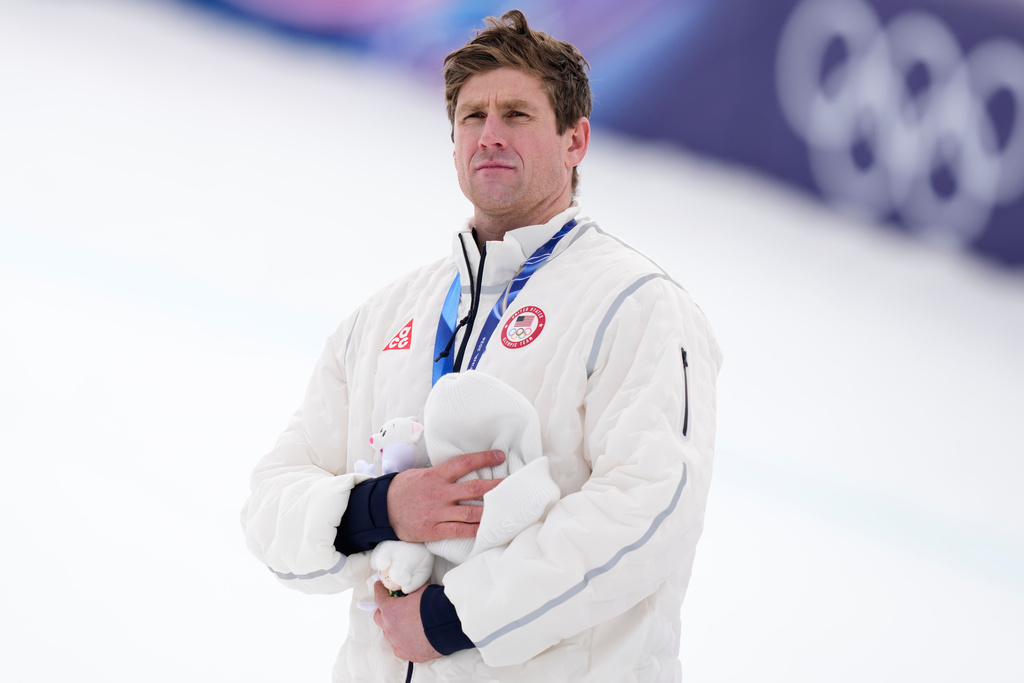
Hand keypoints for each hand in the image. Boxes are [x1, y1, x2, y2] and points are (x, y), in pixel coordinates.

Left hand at [373, 581, 440, 662]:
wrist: (446, 626)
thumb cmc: (433, 607)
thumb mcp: (420, 590)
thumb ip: (411, 589)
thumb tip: (411, 587)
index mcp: (390, 610)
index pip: (379, 597)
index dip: (379, 590)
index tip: (378, 586)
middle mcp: (390, 627)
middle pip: (378, 617)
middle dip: (382, 610)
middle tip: (390, 606)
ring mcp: (396, 642)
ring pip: (387, 633)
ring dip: (392, 627)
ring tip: (401, 623)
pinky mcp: (406, 653)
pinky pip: (398, 647)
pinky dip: (400, 641)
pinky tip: (407, 637)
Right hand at [387, 450, 504, 542]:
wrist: (382, 509)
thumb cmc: (403, 489)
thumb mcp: (421, 473)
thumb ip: (442, 473)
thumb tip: (463, 468)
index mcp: (436, 475)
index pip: (464, 462)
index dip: (484, 458)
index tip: (500, 456)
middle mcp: (440, 492)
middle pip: (474, 488)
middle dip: (497, 486)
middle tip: (514, 485)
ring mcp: (437, 512)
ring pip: (470, 511)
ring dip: (491, 510)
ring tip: (508, 508)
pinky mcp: (433, 530)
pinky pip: (459, 530)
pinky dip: (475, 530)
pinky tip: (488, 529)